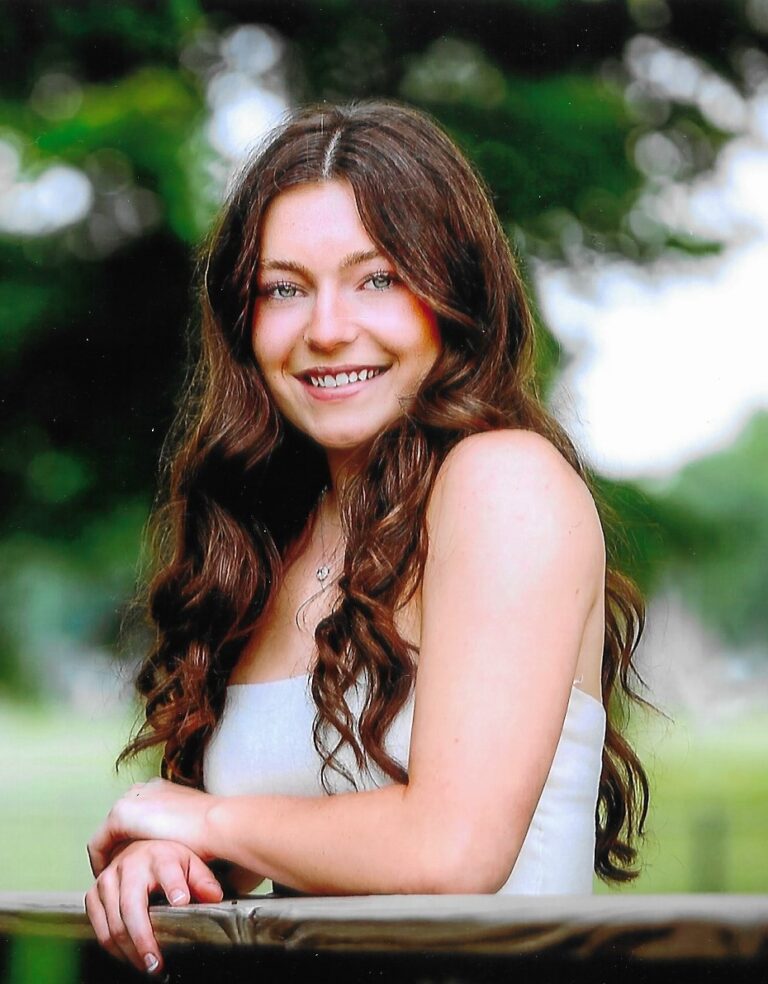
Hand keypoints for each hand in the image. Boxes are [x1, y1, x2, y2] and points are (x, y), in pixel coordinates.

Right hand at [84, 839, 222, 975]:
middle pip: (132, 908)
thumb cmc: (166, 858)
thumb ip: (202, 880)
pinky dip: (112, 946)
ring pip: (113, 923)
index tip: (181, 901)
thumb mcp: (190, 862)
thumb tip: (214, 896)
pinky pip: (98, 928)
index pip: (167, 871)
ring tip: (145, 966)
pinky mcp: (93, 894)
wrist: (138, 848)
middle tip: (155, 963)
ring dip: (128, 950)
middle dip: (143, 939)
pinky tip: (127, 955)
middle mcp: (129, 867)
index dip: (174, 886)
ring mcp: (108, 880)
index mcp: (158, 857)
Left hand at [88, 778, 217, 876]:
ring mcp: (131, 799)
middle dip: (121, 842)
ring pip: (109, 831)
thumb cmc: (215, 830)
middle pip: (122, 817)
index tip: (138, 853)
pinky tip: (107, 876)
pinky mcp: (121, 815)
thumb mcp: (196, 825)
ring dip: (110, 852)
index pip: (140, 809)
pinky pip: (99, 843)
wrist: (217, 824)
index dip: (136, 833)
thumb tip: (186, 845)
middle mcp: (144, 788)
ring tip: (113, 873)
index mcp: (162, 788)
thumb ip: (184, 829)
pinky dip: (100, 860)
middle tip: (123, 866)